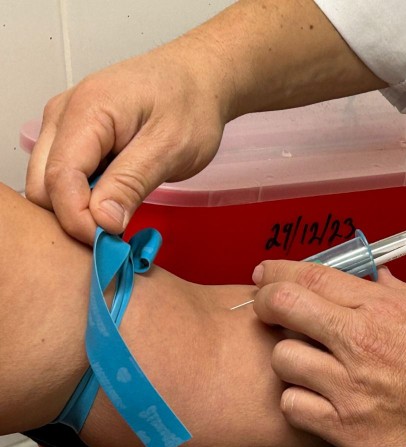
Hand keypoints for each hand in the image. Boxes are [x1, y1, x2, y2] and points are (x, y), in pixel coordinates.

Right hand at [25, 36, 231, 243]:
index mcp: (86, 111)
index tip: (108, 243)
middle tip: (116, 237)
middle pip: (43, 185)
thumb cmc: (190, 105)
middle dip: (73, 217)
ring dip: (77, 208)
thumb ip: (132, 183)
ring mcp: (64, 125)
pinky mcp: (73, 137)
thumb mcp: (171, 148)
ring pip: (49, 183)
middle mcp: (63, 116)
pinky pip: (64, 176)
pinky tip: (114, 202)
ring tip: (119, 217)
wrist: (197, 78)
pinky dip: (84, 197)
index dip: (78, 218)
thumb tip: (101, 221)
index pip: (60, 178)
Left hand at [252, 261, 405, 446]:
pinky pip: (292, 406)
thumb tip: (376, 278)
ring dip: (288, 359)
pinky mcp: (343, 427)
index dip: (279, 273)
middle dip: (266, 304)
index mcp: (382, 309)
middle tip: (268, 311)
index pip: (313, 277)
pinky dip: (297, 402)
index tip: (266, 275)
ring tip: (306, 367)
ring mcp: (347, 385)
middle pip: (284, 307)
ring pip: (282, 358)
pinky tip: (314, 402)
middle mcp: (358, 341)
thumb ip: (398, 295)